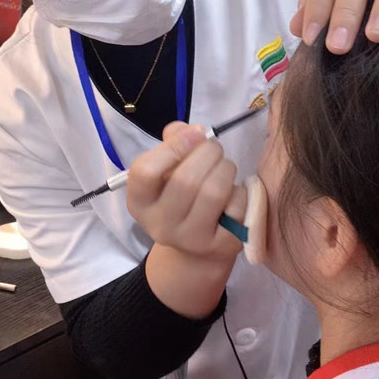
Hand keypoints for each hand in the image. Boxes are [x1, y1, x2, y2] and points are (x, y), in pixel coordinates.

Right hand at [127, 123, 246, 262]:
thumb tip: (193, 131)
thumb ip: (173, 142)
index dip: (174, 146)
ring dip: (225, 168)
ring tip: (224, 167)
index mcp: (139, 203)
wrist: (196, 247)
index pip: (145, 171)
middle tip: (214, 149)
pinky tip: (232, 192)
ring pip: (213, 192)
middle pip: (185, 180)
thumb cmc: (179, 196)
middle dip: (208, 153)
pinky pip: (236, 206)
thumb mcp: (166, 171)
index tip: (196, 133)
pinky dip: (240, 190)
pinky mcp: (221, 245)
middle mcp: (159, 225)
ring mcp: (190, 240)